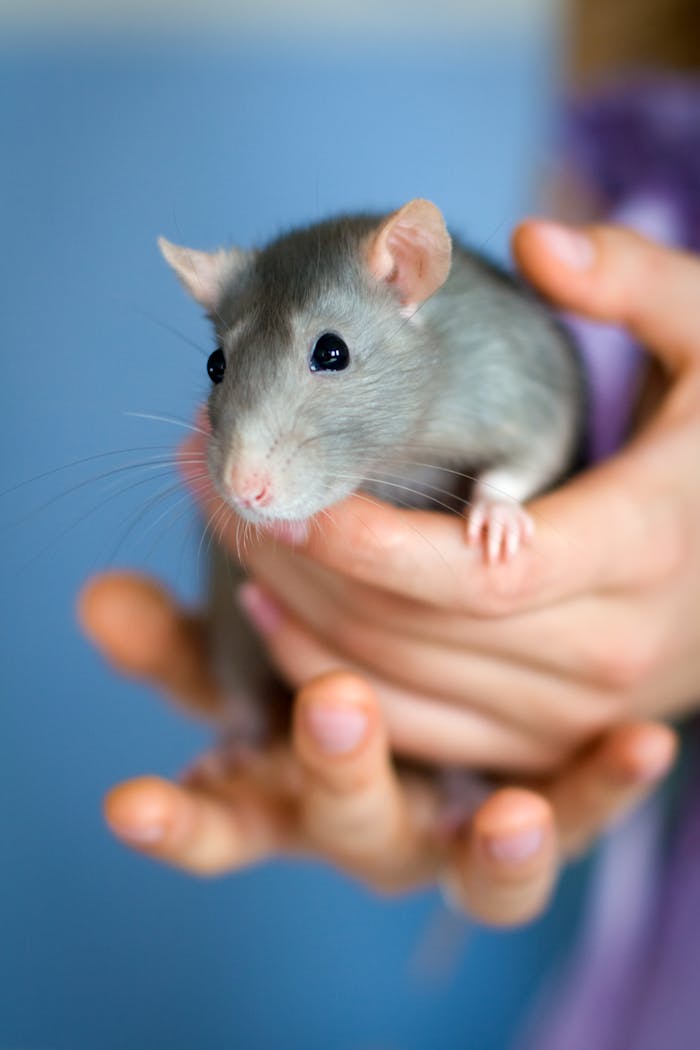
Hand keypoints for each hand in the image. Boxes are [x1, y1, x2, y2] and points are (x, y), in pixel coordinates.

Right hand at [79, 572, 674, 925]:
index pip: (223, 823)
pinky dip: (605, 791)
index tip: (130, 804)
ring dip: (490, 846)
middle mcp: (375, 828)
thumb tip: (97, 601)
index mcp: (290, 795)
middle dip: (338, 773)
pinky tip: (639, 743)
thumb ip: (182, 642)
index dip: (178, 822)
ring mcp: (462, 833)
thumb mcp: (253, 657)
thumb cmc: (333, 679)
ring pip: (474, 870)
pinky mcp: (550, 814)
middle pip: (351, 830)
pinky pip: (580, 817)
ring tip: (512, 816)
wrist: (446, 697)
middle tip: (334, 704)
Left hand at [189, 223, 699, 773]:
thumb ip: (640, 284)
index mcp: (640, 548)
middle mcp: (606, 648)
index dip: (365, 542)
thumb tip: (535, 238)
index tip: (288, 485)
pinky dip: (338, 678)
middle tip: (219, 486)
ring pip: (401, 684)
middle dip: (303, 564)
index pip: (473, 570)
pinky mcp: (546, 738)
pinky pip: (419, 728)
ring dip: (299, 616)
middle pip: (414, 629)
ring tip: (233, 536)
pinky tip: (275, 615)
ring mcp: (574, 709)